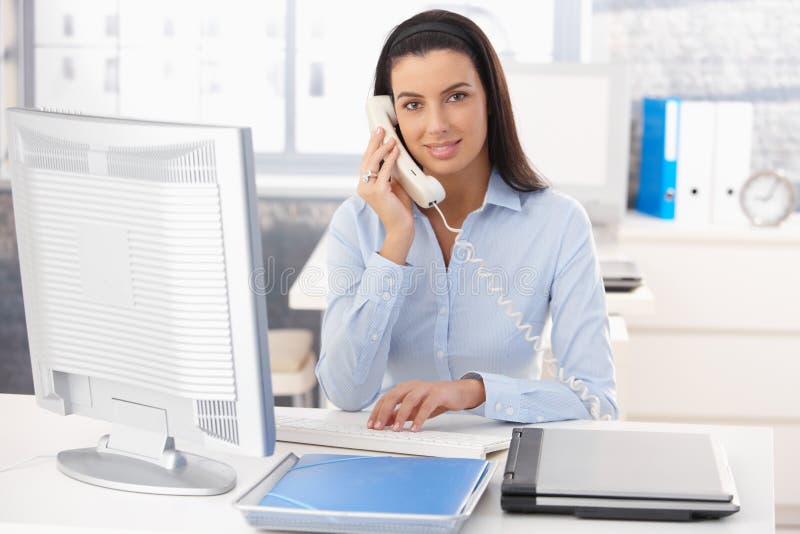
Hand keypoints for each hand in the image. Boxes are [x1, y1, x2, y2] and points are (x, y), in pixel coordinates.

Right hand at [357, 127, 414, 236]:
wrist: (401, 227)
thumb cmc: (399, 208)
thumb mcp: (394, 185)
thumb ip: (391, 172)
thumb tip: (395, 155)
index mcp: (365, 185)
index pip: (367, 162)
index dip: (372, 147)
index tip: (377, 134)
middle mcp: (363, 186)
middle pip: (367, 159)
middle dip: (374, 142)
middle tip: (380, 129)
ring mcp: (368, 190)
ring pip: (373, 164)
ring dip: (382, 149)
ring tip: (390, 138)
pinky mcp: (378, 192)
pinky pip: (384, 172)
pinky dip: (390, 160)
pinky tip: (395, 151)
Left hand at [367, 379, 485, 432]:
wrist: (458, 392)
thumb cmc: (435, 400)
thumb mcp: (414, 409)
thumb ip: (399, 414)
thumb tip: (383, 423)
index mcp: (405, 388)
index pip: (386, 398)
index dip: (377, 411)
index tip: (371, 425)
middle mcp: (413, 386)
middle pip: (393, 396)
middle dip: (384, 412)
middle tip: (378, 427)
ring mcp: (425, 388)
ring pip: (409, 400)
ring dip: (400, 415)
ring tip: (396, 429)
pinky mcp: (438, 393)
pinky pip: (426, 406)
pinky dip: (419, 418)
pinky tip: (414, 428)